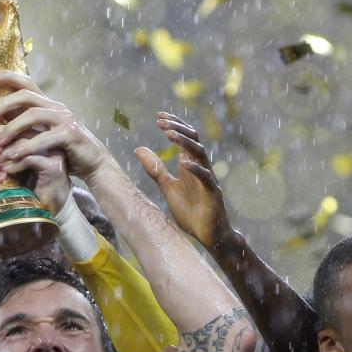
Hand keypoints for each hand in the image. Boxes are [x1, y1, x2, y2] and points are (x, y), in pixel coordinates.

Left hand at [0, 71, 112, 183]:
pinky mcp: (70, 134)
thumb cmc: (65, 151)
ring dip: (12, 127)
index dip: (8, 76)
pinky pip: (44, 138)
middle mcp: (56, 107)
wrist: (93, 163)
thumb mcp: (42, 135)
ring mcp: (64, 119)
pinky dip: (27, 147)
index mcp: (48, 104)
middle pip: (26, 95)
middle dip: (3, 104)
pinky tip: (14, 156)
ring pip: (32, 115)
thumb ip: (25, 127)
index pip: (27, 82)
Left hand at [0, 122, 71, 214]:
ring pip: (25, 141)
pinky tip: (7, 171)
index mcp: (45, 128)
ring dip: (6, 152)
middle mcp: (52, 137)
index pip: (22, 116)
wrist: (56, 202)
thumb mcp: (22, 158)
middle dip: (0, 137)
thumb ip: (11, 144)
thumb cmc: (36, 179)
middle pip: (22, 126)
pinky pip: (30, 159)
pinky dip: (16, 164)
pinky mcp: (54, 166)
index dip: (0, 123)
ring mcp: (55, 150)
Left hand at [135, 113, 232, 250]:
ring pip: (200, 153)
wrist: (207, 235)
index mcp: (190, 165)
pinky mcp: (213, 193)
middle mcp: (201, 167)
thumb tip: (138, 149)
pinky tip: (183, 163)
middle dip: (177, 128)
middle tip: (161, 121)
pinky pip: (206, 177)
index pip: (185, 137)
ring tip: (169, 134)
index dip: (174, 125)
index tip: (159, 116)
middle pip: (193, 139)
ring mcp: (208, 179)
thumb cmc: (191, 212)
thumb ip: (156, 170)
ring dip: (185, 142)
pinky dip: (195, 169)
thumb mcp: (168, 188)